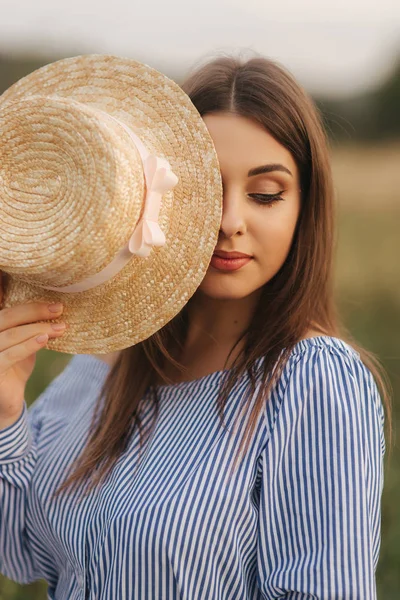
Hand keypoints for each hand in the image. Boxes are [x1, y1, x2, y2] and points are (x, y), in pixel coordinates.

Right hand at [0, 270, 66, 428]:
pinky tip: (45, 340)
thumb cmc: (14, 370)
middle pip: (7, 318)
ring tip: (59, 328)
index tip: (56, 305)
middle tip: (58, 311)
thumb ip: (32, 331)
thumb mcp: (24, 346)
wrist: (6, 403)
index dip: (32, 307)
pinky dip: (28, 346)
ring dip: (37, 329)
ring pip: (10, 336)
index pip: (9, 311)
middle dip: (35, 313)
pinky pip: (9, 355)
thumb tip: (55, 313)